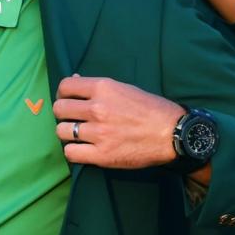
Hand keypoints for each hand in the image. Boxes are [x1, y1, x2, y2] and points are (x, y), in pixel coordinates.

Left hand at [53, 75, 183, 168]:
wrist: (175, 134)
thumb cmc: (151, 110)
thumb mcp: (125, 89)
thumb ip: (99, 87)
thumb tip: (75, 79)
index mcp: (104, 88)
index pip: (65, 86)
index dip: (63, 93)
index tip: (68, 100)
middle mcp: (98, 109)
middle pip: (59, 109)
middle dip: (63, 114)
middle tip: (74, 119)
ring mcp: (99, 133)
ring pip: (61, 131)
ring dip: (67, 133)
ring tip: (79, 135)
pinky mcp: (102, 155)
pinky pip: (70, 153)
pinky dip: (73, 151)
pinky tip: (82, 149)